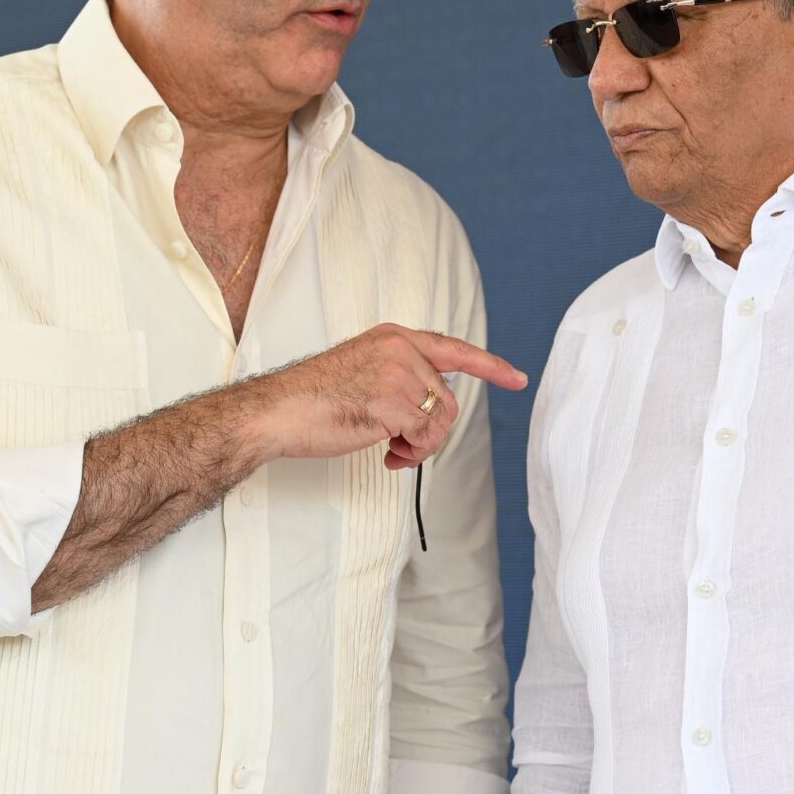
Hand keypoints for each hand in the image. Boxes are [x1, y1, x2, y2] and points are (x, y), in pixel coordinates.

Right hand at [249, 325, 526, 471]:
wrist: (276, 412)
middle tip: (403, 448)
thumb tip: (433, 407)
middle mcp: (400, 349)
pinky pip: (426, 438)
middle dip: (432, 432)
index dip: (489, 366)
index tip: (517, 378)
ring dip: (422, 446)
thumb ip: (400, 377)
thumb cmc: (313, 399)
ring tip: (394, 452)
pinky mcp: (392, 402)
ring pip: (441, 420)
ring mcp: (397, 373)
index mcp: (393, 337)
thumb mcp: (363, 370)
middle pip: (447, 399)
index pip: (453, 349)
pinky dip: (412, 455)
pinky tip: (387, 456)